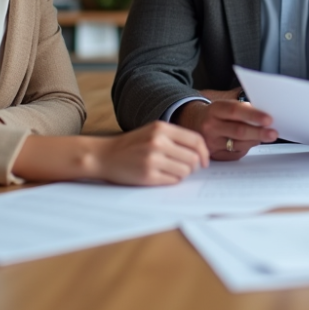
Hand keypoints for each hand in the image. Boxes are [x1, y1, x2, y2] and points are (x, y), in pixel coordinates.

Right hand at [93, 121, 209, 185]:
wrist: (103, 156)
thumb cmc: (131, 145)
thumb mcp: (152, 131)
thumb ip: (175, 137)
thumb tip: (201, 153)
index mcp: (161, 128)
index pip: (196, 140)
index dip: (204, 152)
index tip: (205, 161)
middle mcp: (158, 142)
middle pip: (193, 158)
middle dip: (194, 166)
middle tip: (186, 168)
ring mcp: (153, 160)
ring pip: (185, 171)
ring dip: (182, 174)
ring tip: (171, 171)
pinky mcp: (148, 176)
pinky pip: (173, 181)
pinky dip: (172, 180)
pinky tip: (162, 176)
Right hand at [175, 99, 277, 160]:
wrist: (193, 123)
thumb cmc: (216, 114)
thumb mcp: (224, 105)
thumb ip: (242, 108)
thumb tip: (263, 117)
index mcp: (215, 110)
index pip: (235, 111)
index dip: (253, 115)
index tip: (268, 119)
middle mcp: (210, 126)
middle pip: (238, 131)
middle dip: (259, 132)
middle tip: (273, 133)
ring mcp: (210, 142)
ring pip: (238, 144)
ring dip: (254, 141)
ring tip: (264, 136)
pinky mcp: (213, 155)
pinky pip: (235, 154)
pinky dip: (246, 148)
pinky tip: (249, 143)